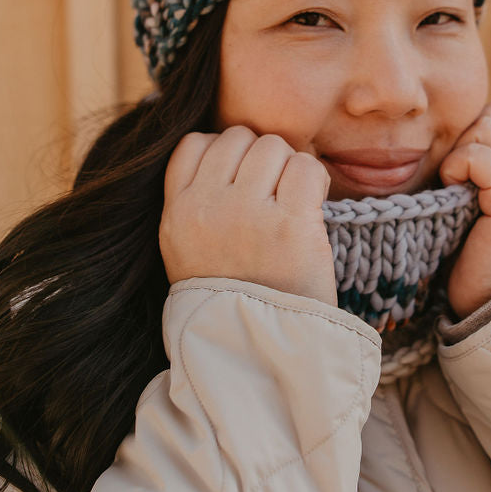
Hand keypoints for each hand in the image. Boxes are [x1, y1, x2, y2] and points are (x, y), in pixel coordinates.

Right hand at [160, 126, 336, 306]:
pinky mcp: (290, 225)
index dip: (224, 154)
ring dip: (289, 169)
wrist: (259, 353)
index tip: (243, 182)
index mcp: (176, 214)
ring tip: (291, 206)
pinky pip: (306, 168)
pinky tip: (311, 209)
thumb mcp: (188, 250)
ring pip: (274, 147)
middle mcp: (206, 208)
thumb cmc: (233, 299)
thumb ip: (196, 201)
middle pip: (238, 138)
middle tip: (273, 196)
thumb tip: (226, 144)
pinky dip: (314, 181)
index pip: (194, 144)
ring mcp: (247, 214)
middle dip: (261, 159)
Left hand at [439, 101, 490, 317]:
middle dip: (462, 138)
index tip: (457, 166)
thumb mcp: (476, 199)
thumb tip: (443, 131)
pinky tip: (452, 192)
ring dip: (459, 152)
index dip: (471, 129)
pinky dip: (458, 167)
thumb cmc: (471, 253)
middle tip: (453, 178)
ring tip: (454, 186)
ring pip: (487, 127)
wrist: (487, 303)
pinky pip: (480, 155)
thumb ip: (476, 165)